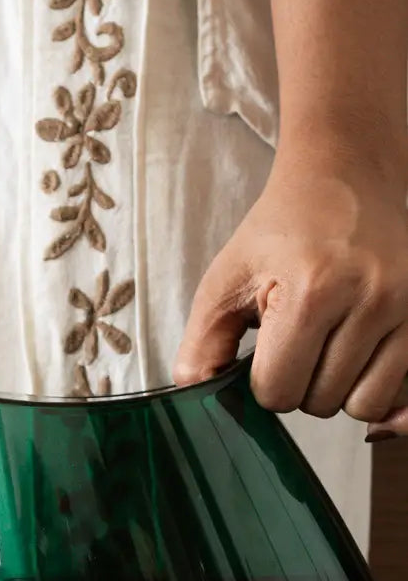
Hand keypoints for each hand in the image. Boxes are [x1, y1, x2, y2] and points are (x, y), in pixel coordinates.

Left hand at [173, 145, 407, 439]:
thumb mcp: (226, 279)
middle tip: (299, 338)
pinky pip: (401, 392)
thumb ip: (202, 344)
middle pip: (322, 403)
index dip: (264, 381)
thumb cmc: (283, 230)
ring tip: (328, 344)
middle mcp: (373, 299)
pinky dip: (375, 384)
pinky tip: (359, 355)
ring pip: (365, 405)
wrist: (348, 175)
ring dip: (339, 388)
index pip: (280, 393)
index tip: (267, 347)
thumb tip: (193, 396)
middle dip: (301, 383)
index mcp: (313, 290)